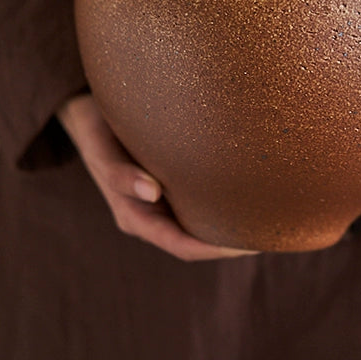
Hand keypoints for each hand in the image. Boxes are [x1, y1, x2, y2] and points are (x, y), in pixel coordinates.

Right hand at [58, 92, 257, 260]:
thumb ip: (120, 173)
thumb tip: (151, 192)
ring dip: (231, 222)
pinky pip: (201, 197)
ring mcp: (162, 199)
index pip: (182, 246)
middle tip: (273, 232)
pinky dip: (223, 198)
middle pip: (198, 240)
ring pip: (202, 220)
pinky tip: (250, 188)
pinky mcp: (172, 180)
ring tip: (270, 215)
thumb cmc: (96, 129)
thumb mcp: (102, 150)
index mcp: (134, 217)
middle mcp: (152, 213)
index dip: (215, 250)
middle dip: (233, 242)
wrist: (87, 109)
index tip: (248, 245)